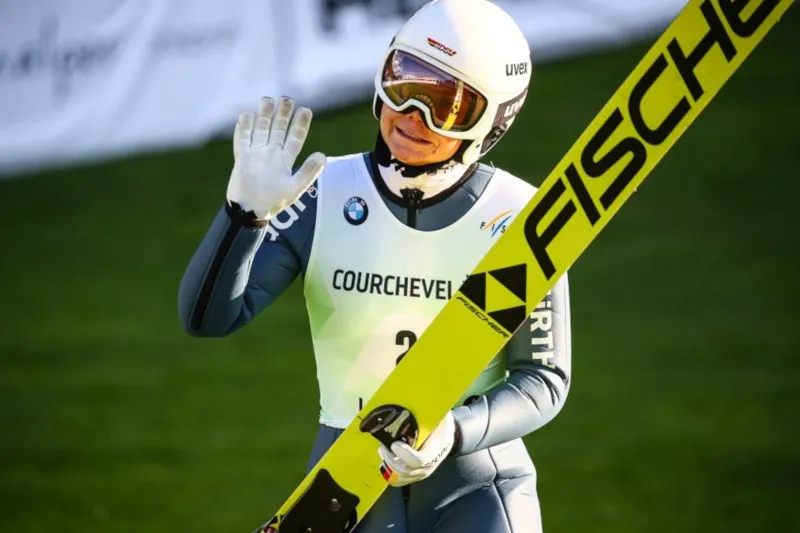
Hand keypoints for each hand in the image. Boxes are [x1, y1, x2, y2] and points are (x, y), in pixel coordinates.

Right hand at [226, 96, 325, 220]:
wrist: (249, 211)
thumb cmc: (272, 203)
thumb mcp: (294, 189)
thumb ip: (308, 172)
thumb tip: (323, 155)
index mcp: (285, 160)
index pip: (295, 138)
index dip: (300, 124)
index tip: (306, 110)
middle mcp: (271, 154)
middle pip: (278, 129)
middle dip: (282, 114)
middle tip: (287, 99)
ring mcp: (256, 154)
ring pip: (260, 130)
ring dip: (264, 115)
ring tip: (267, 99)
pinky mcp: (241, 158)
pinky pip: (242, 139)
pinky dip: (243, 128)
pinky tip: (246, 115)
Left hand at [378, 410, 456, 486]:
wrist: (448, 437)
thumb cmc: (442, 424)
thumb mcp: (441, 415)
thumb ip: (431, 409)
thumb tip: (418, 392)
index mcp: (437, 449)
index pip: (420, 460)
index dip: (405, 454)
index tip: (394, 443)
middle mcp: (430, 465)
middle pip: (407, 471)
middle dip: (392, 460)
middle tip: (383, 447)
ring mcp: (423, 472)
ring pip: (402, 477)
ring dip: (389, 465)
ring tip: (383, 450)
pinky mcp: (415, 475)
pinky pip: (400, 481)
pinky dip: (390, 472)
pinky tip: (385, 459)